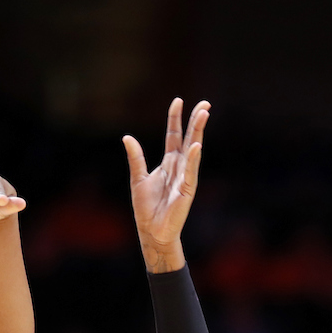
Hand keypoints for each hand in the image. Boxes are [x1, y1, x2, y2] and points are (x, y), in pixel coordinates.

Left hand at [123, 99, 209, 273]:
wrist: (151, 231)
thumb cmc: (146, 208)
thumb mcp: (138, 178)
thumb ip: (136, 158)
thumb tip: (127, 137)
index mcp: (169, 163)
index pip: (174, 136)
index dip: (176, 119)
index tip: (178, 101)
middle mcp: (180, 167)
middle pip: (189, 139)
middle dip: (196, 121)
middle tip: (204, 104)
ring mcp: (185, 177)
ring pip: (193, 150)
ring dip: (198, 132)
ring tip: (204, 114)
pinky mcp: (187, 190)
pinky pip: (191, 172)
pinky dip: (194, 159)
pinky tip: (197, 145)